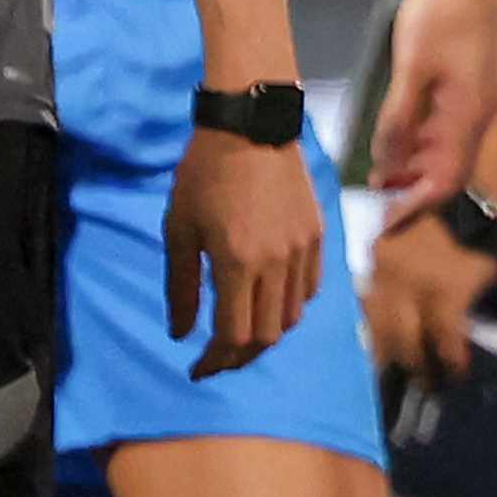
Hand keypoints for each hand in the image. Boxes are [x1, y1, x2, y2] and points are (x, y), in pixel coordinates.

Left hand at [165, 128, 322, 373]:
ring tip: (238, 335)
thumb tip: (180, 334)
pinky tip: (265, 304)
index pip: (234, 335)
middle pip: (266, 336)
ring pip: (291, 317)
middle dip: (238, 357)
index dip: (215, 360)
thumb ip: (180, 286)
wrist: (251, 128)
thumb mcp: (179, 229)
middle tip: (215, 359)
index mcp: (239, 263)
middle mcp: (278, 264)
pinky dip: (287, 308)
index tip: (196, 368)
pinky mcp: (317, 238)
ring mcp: (303, 252)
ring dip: (264, 334)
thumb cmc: (203, 175)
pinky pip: (309, 290)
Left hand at [360, 197, 488, 387]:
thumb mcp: (402, 241)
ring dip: (419, 367)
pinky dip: (451, 357)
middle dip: (389, 360)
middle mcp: (389, 274)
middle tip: (397, 382)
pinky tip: (457, 370)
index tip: (376, 359)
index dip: (372, 337)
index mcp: (376, 259)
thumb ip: (390, 272)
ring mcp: (418, 285)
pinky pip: (446, 336)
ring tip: (429, 384)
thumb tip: (387, 310)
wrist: (476, 203)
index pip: (365, 307)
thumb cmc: (443, 221)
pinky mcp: (450, 293)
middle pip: (380, 329)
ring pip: (409, 338)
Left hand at [373, 0, 496, 204]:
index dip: (416, 208)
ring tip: (377, 183)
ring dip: (413, 170)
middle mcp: (479, 115)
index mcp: (469, 116)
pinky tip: (393, 148)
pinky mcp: (467, 86)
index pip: (446, 182)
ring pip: (446, 152)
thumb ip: (400, 119)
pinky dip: (418, 145)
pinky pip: (445, 130)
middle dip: (413, 194)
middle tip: (375, 209)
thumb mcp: (411, 69)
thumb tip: (388, 165)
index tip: (385, 227)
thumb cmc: (438, 14)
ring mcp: (476, 101)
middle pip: (448, 173)